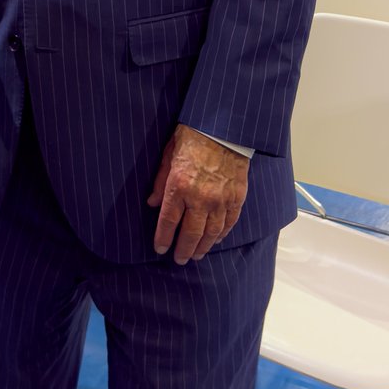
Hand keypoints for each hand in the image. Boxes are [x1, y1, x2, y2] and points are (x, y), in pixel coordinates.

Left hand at [147, 124, 248, 263]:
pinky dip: (222, 234)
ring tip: (196, 254)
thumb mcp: (168, 156)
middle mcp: (200, 198)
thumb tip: (152, 203)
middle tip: (179, 259)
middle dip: (183, 248)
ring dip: (203, 246)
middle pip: (191, 232)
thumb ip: (160, 182)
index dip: (163, 237)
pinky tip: (216, 240)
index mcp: (179, 186)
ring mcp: (221, 200)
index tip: (160, 248)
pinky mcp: (236, 198)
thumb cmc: (191, 138)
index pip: (168, 220)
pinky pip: (229, 223)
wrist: (223, 129)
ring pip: (212, 232)